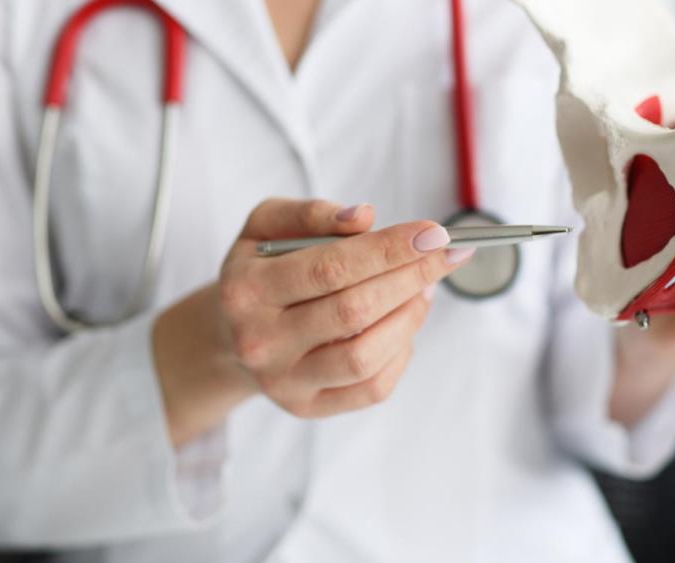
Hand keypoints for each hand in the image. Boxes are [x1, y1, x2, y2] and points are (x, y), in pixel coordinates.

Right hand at [154, 199, 472, 444]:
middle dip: (411, 277)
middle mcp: (261, 341)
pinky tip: (404, 324)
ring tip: (424, 289)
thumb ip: (310, 213)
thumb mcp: (265, 226)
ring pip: (365, 356)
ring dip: (409, 317)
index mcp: (247, 290)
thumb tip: (364, 218)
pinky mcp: (309, 407)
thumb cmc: (261, 270)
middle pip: (354, 311)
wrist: (230, 333)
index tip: (434, 232)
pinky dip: (400, 353)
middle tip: (444, 255)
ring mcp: (284, 381)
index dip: (389, 249)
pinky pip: (371, 388)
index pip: (331, 269)